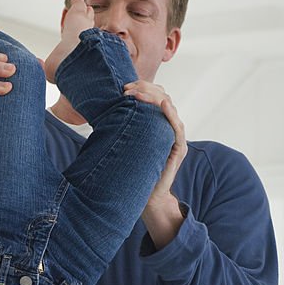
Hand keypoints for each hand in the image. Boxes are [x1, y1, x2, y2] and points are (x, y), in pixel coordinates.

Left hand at [123, 80, 186, 208]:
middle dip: (144, 89)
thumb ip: (125, 128)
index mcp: (158, 123)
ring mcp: (176, 137)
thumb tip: (104, 114)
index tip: (124, 88)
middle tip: (126, 90)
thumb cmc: (135, 171)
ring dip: (153, 97)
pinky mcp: (179, 149)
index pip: (155, 96)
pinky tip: (163, 105)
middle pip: (162, 96)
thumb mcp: (128, 143)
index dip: (142, 88)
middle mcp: (168, 126)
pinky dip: (171, 114)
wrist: (147, 196)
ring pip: (170, 107)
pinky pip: (177, 128)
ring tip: (136, 94)